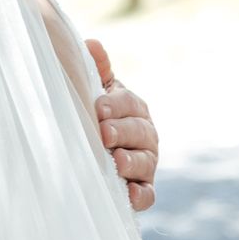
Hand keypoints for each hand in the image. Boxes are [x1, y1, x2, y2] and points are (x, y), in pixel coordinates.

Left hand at [87, 38, 157, 211]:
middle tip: (104, 135)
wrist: (90, 150)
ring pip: (146, 161)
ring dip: (132, 162)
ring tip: (117, 162)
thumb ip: (96, 70)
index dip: (115, 105)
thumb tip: (91, 44)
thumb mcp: (95, 91)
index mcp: (133, 107)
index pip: (128, 103)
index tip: (98, 108)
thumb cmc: (93, 114)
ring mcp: (146, 161)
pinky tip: (131, 195)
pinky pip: (148, 193)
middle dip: (123, 132)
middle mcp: (145, 133)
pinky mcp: (143, 187)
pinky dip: (141, 195)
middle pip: (139, 131)